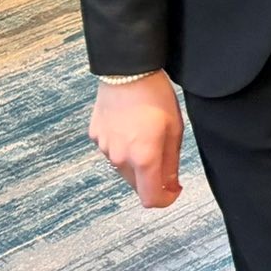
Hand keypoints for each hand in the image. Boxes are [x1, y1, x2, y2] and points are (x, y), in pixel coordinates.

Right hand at [89, 72, 183, 207]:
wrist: (127, 70)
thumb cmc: (155, 96)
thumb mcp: (174, 129)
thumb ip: (171, 163)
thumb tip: (171, 186)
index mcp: (143, 158)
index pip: (151, 199)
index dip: (166, 199)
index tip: (174, 189)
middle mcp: (120, 159)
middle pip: (137, 185)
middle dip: (152, 179)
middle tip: (165, 158)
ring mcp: (104, 148)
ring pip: (123, 168)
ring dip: (136, 163)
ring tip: (146, 135)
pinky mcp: (95, 136)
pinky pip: (111, 151)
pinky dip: (122, 147)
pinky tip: (130, 127)